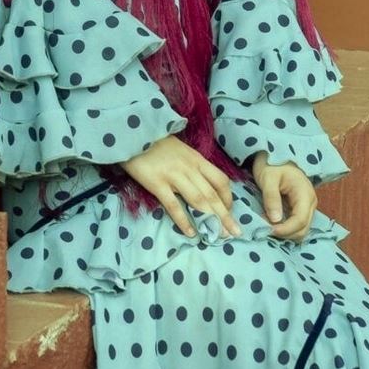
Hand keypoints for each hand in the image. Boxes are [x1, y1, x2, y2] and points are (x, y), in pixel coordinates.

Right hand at [120, 134, 243, 239]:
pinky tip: (191, 233)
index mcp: (197, 159)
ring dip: (210, 220)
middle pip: (212, 195)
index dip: (228, 198)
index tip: (230, 212)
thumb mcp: (180, 150)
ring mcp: (174, 176)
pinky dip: (183, 220)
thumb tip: (201, 182)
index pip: (220, 180)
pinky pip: (173, 205)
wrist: (133, 132)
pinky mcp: (157, 183)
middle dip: (225, 216)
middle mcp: (189, 168)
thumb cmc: (155, 142)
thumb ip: (191, 164)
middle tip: (235, 232)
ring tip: (219, 236)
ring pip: (198, 200)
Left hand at [251, 152, 316, 242]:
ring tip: (268, 227)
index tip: (268, 230)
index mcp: (305, 194)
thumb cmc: (271, 163)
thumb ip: (271, 198)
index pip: (300, 220)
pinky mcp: (301, 208)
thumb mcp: (268, 178)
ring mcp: (307, 206)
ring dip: (286, 233)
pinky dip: (286, 229)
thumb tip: (275, 220)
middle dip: (285, 234)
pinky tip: (273, 224)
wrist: (276, 154)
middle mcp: (310, 202)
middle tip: (266, 230)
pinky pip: (297, 225)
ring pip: (301, 230)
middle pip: (303, 229)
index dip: (285, 229)